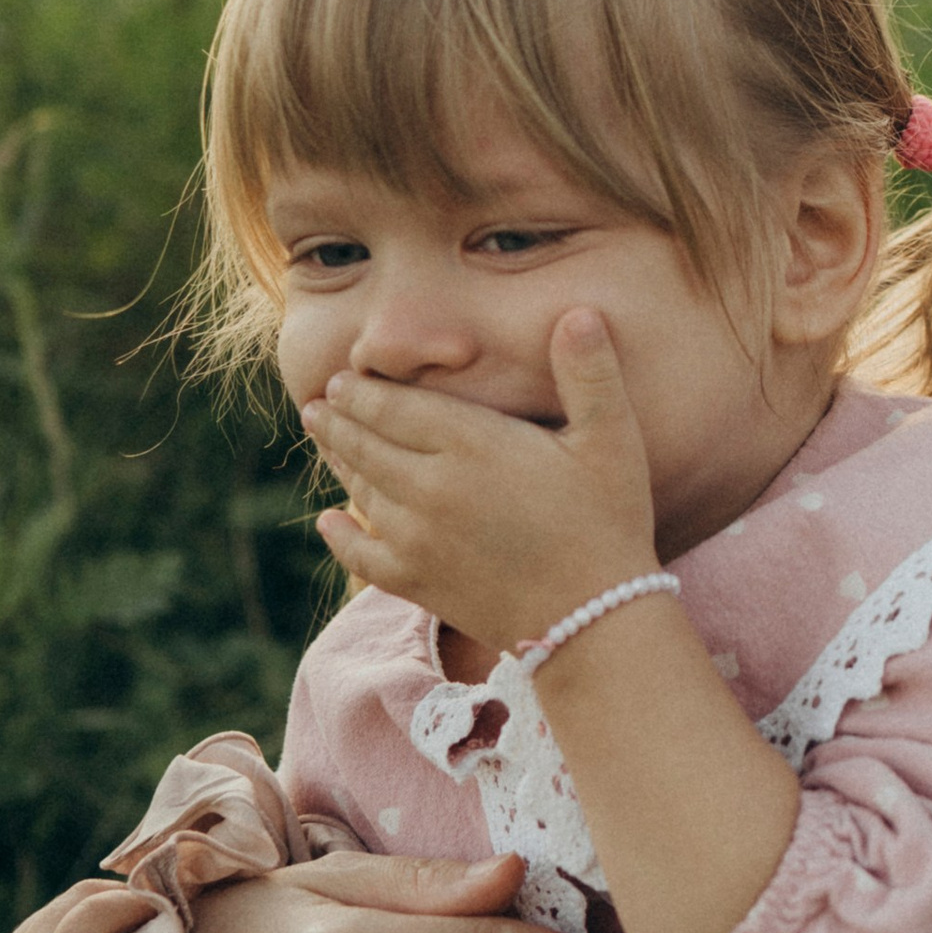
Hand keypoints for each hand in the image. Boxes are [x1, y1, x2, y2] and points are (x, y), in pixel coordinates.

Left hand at [306, 311, 656, 655]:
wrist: (593, 619)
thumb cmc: (608, 522)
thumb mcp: (612, 440)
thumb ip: (591, 373)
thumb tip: (580, 313)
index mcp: (471, 444)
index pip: (393, 407)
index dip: (361, 392)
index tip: (341, 379)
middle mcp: (430, 487)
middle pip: (365, 444)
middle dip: (337, 421)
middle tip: (318, 406)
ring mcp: (416, 537)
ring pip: (360, 491)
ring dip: (338, 464)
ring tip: (325, 443)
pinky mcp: (416, 582)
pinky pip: (359, 554)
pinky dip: (338, 535)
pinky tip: (328, 521)